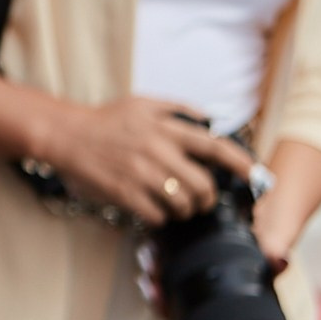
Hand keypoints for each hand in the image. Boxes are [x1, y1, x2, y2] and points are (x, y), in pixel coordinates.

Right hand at [42, 97, 252, 226]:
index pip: (214, 147)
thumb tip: (211, 121)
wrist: (65, 134)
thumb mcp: (143, 103)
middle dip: (206, 197)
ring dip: (183, 209)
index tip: (255, 176)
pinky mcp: (125, 194)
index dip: (240, 164)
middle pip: (203, 186)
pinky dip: (159, 216)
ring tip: (174, 204)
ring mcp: (141, 174)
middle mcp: (157, 150)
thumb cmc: (106, 120)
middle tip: (200, 199)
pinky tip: (150, 207)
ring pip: (183, 204)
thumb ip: (178, 109)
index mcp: (165, 128)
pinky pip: (158, 216)